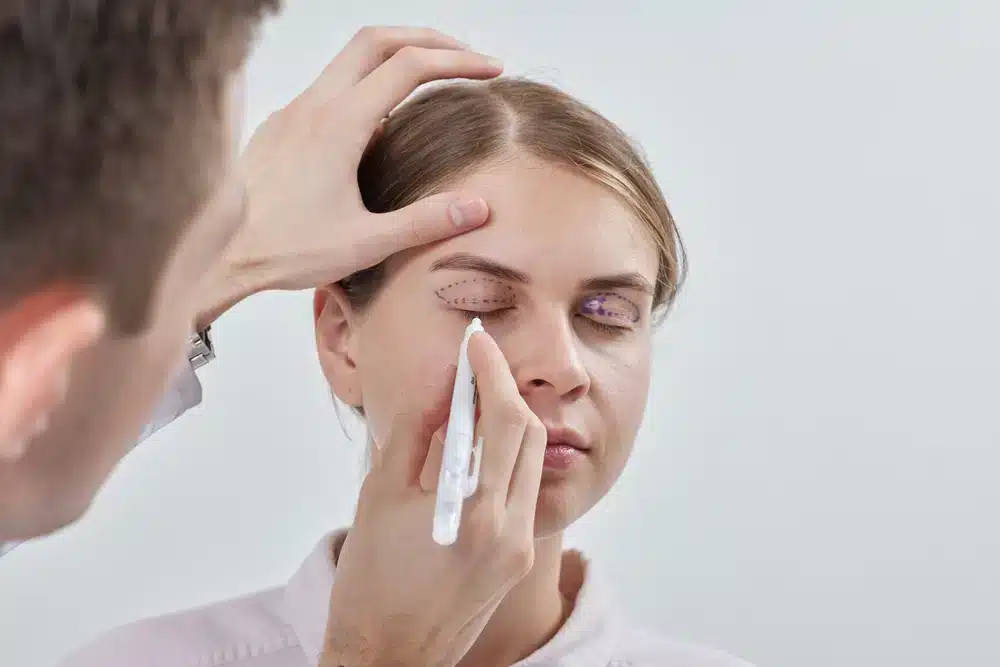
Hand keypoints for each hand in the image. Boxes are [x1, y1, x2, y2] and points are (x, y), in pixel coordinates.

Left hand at [199, 27, 502, 325]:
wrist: (217, 254)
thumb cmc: (285, 251)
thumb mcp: (365, 243)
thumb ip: (426, 222)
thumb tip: (480, 207)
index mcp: (339, 124)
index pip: (410, 66)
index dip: (459, 61)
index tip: (491, 71)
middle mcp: (314, 105)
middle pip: (377, 39)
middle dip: (429, 39)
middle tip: (466, 57)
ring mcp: (293, 111)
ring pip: (349, 58)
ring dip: (394, 57)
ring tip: (431, 80)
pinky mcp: (280, 126)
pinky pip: (328, 86)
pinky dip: (365, 83)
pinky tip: (378, 122)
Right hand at [320, 331, 546, 666]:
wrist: (387, 655)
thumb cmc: (370, 582)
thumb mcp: (381, 493)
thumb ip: (416, 432)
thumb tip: (442, 385)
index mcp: (479, 515)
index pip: (503, 420)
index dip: (492, 371)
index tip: (476, 342)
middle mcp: (513, 531)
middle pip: (529, 435)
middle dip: (504, 391)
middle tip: (474, 366)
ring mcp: (520, 548)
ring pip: (530, 461)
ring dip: (507, 423)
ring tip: (470, 402)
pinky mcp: (517, 558)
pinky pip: (521, 490)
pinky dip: (504, 457)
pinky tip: (472, 447)